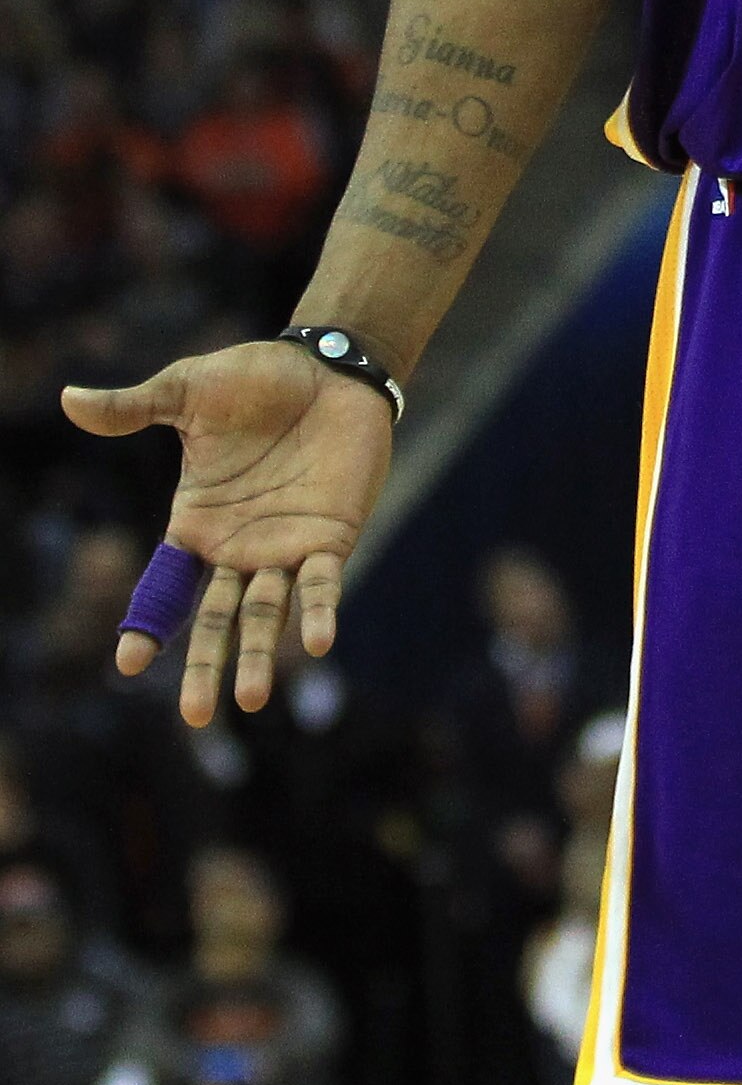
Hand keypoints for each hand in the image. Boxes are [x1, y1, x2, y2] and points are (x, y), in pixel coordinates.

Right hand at [60, 342, 393, 726]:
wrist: (329, 366)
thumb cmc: (257, 378)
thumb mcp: (187, 391)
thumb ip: (134, 408)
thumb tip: (67, 397)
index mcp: (196, 523)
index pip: (166, 585)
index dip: (148, 623)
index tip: (128, 664)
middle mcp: (237, 547)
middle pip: (216, 619)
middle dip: (203, 667)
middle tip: (195, 718)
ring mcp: (284, 547)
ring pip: (266, 614)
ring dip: (258, 655)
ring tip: (250, 700)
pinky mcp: (331, 536)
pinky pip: (321, 582)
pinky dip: (317, 611)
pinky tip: (319, 644)